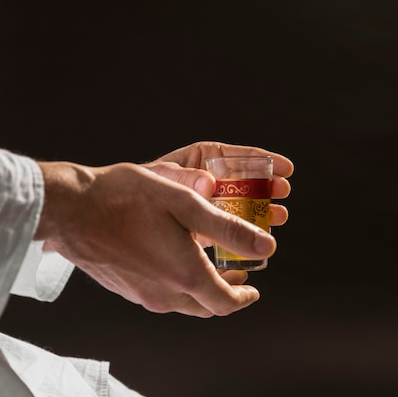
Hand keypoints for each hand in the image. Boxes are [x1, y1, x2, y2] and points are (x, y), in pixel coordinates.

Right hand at [33, 151, 290, 317]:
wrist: (69, 209)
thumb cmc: (123, 199)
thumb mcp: (185, 203)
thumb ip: (228, 229)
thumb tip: (266, 246)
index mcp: (184, 275)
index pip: (226, 302)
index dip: (244, 297)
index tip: (253, 288)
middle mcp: (164, 293)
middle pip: (206, 306)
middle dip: (226, 294)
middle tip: (236, 277)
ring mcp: (142, 294)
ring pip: (183, 303)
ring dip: (202, 289)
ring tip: (209, 267)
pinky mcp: (125, 288)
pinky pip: (161, 296)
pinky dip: (178, 285)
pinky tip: (174, 261)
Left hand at [143, 141, 293, 245]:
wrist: (112, 216)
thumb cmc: (136, 189)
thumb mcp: (162, 178)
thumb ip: (184, 178)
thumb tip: (208, 183)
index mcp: (200, 160)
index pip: (236, 156)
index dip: (262, 160)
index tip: (286, 167)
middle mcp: (206, 182)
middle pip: (244, 181)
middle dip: (267, 187)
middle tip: (283, 192)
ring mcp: (205, 206)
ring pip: (239, 206)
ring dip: (261, 211)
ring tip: (278, 216)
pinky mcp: (201, 229)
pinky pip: (226, 229)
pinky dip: (242, 234)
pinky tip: (257, 240)